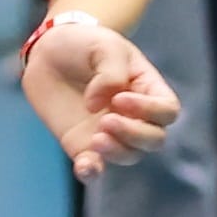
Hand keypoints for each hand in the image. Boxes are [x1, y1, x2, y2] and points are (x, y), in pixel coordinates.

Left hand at [22, 15, 178, 177]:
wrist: (48, 52)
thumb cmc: (85, 44)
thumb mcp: (104, 46)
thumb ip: (111, 73)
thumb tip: (100, 107)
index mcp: (147, 90)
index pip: (167, 111)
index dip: (150, 111)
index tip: (120, 98)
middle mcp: (134, 115)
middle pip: (154, 140)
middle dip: (135, 135)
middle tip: (106, 121)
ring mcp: (109, 132)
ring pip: (130, 155)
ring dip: (117, 152)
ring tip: (95, 138)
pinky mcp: (82, 144)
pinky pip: (94, 167)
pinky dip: (92, 172)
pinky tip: (86, 167)